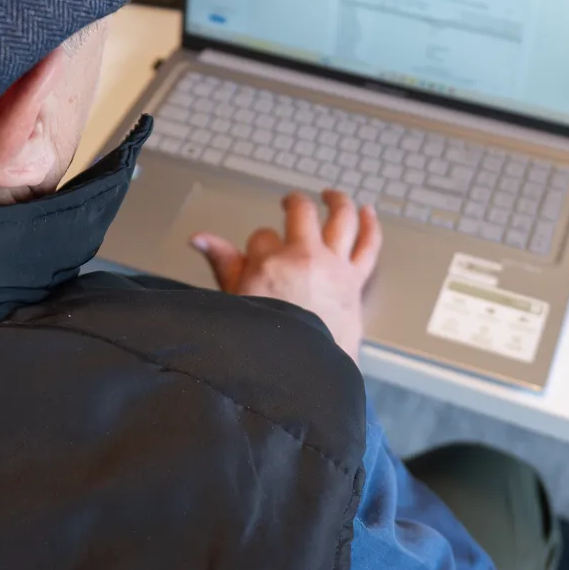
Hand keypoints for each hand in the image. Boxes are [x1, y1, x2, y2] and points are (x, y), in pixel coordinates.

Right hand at [190, 190, 381, 361]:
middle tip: (289, 203)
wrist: (302, 374)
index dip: (259, 246)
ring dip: (336, 202)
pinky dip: (370, 225)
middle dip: (293, 205)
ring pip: (340, 219)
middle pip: (301, 214)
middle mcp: (305, 257)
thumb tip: (199, 238)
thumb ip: (222, 263)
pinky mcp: (355, 281)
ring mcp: (334, 266)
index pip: (262, 237)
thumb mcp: (235, 301)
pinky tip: (368, 212)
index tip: (259, 258)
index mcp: (270, 263)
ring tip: (332, 196)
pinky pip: (368, 245)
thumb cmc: (268, 343)